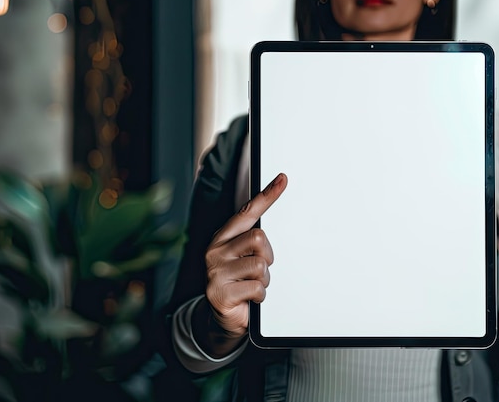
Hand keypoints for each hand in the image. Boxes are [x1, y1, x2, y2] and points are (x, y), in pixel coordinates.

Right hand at [204, 173, 286, 338]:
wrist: (223, 318)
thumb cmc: (238, 283)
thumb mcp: (243, 258)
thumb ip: (252, 241)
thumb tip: (271, 225)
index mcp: (222, 238)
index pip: (247, 212)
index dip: (266, 196)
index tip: (283, 179)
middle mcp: (215, 251)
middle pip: (259, 238)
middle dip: (268, 256)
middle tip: (260, 269)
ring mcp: (216, 272)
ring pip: (261, 265)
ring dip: (265, 279)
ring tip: (252, 285)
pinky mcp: (221, 293)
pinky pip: (258, 288)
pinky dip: (261, 295)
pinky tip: (250, 298)